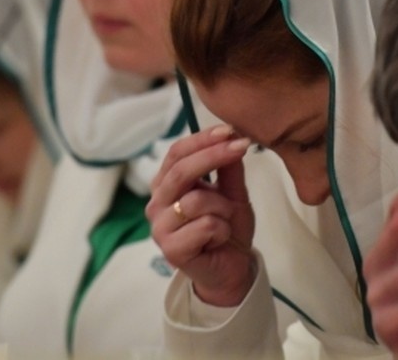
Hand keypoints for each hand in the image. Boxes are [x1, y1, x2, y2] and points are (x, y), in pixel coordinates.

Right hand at [146, 125, 254, 306]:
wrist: (232, 267)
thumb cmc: (227, 227)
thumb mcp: (233, 191)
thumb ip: (229, 167)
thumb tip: (231, 136)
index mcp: (167, 184)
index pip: (176, 153)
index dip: (202, 139)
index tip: (229, 130)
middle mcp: (158, 203)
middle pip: (180, 171)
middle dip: (213, 156)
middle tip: (240, 147)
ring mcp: (160, 227)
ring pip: (196, 201)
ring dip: (223, 207)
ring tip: (227, 219)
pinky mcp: (170, 249)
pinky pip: (204, 225)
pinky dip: (222, 229)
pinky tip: (220, 237)